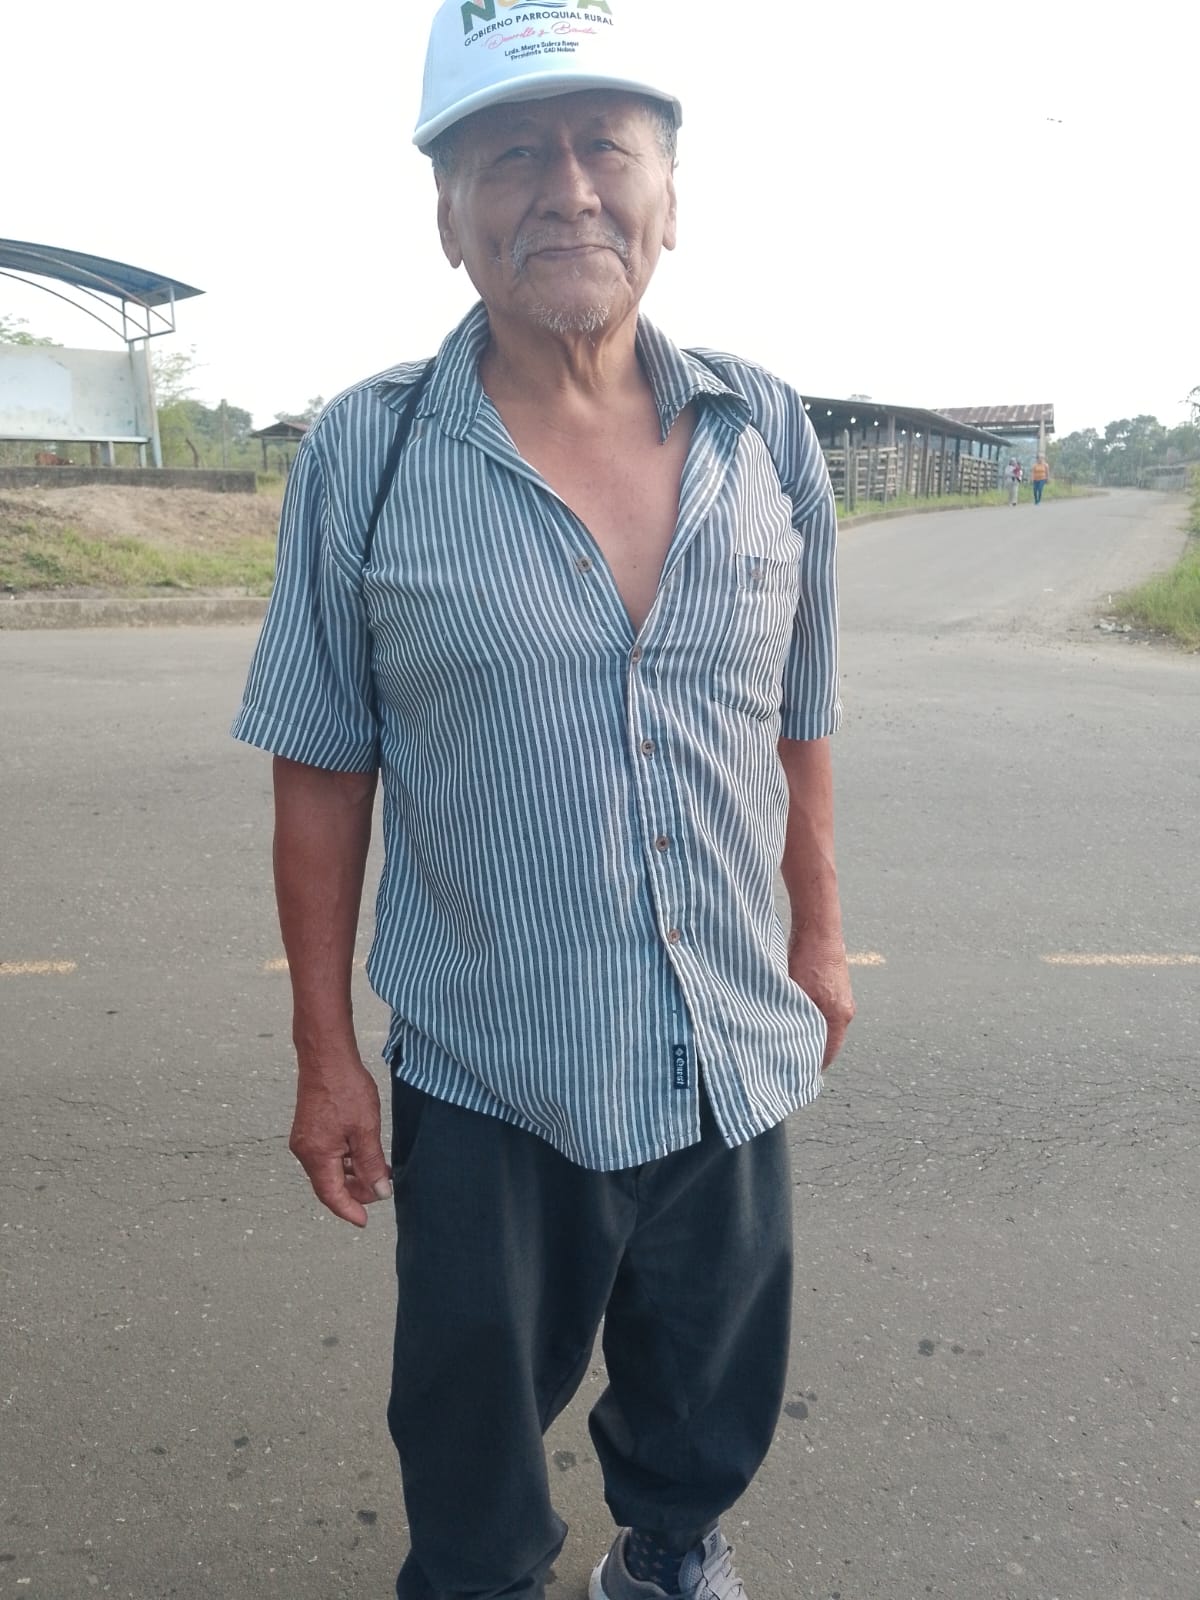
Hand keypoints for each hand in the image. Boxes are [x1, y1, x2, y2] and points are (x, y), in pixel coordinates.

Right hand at [289, 1055, 392, 1227]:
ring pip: (329, 1169)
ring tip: (379, 1172)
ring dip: (353, 1175)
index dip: (349, 1210)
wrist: (326, 1057)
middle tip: (381, 1189)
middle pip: (329, 1184)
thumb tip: (379, 1192)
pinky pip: (327, 1154)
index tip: (364, 1221)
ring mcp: (305, 1139)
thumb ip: (372, 1164)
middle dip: (355, 1192)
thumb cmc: (344, 1089)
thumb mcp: (366, 1130)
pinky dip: (346, 1160)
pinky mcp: (310, 1128)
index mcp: (316, 1156)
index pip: (332, 1195)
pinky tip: (365, 1154)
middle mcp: (305, 1151)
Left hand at [788, 938, 855, 1069]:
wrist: (818, 928)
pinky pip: (822, 1011)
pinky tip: (791, 1012)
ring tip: (784, 1036)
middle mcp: (845, 1011)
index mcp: (839, 1017)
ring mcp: (841, 998)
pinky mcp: (834, 987)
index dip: (810, 1066)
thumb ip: (798, 1022)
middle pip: (826, 1041)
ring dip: (807, 1031)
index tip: (793, 1075)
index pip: (827, 1054)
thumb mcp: (799, 995)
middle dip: (807, 1050)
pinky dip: (809, 1017)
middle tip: (783, 1057)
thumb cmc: (808, 959)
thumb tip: (789, 1045)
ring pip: (823, 1025)